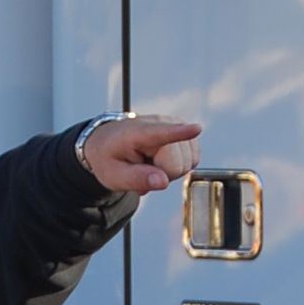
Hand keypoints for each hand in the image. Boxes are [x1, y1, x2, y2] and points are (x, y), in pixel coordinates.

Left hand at [82, 115, 203, 196]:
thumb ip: (137, 179)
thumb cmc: (109, 158)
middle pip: (179, 164)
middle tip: (144, 169)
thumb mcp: (114, 176)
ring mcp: (173, 124)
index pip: (162, 133)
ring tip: (151, 164)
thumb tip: (163, 181)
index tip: (196, 128)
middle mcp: (159, 122)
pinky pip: (193, 157)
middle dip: (164, 174)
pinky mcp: (182, 129)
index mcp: (138, 132)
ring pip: (189, 161)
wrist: (107, 143)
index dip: (180, 133)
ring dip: (171, 170)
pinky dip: (179, 164)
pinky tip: (162, 160)